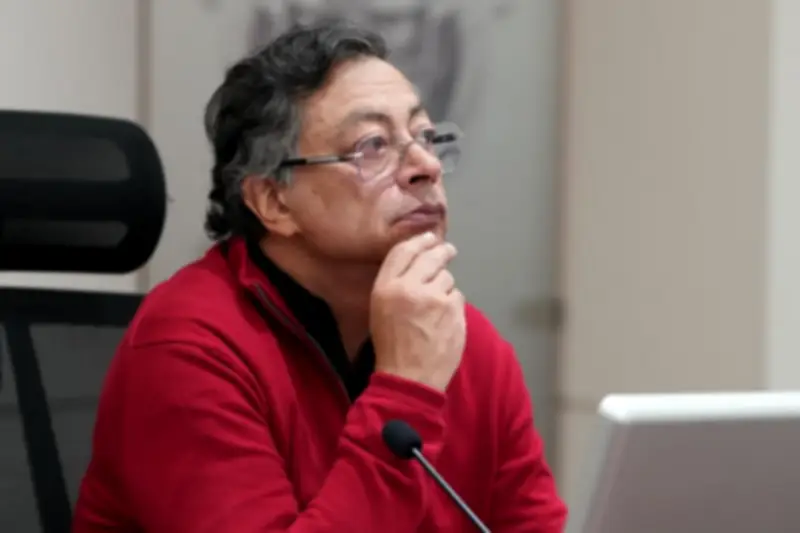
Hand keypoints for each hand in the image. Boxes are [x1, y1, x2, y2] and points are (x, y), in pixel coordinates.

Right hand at [370, 232, 465, 391]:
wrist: (410, 379)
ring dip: (444, 286)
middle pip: (431, 257)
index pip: (404, 251)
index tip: (430, 238)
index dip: (419, 241)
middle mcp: (411, 287)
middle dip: (442, 251)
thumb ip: (396, 283)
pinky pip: (458, 297)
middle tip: (448, 250)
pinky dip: (453, 304)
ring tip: (437, 305)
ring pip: (447, 278)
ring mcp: (436, 299)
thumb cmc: (391, 346)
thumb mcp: (380, 310)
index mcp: (386, 287)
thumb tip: (420, 260)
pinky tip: (445, 318)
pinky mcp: (455, 312)